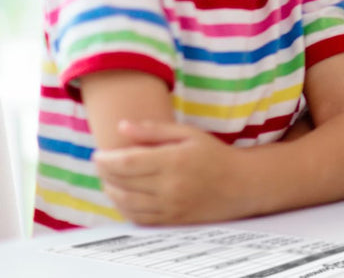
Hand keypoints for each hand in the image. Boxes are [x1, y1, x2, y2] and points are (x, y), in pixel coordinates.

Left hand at [92, 120, 240, 224]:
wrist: (241, 184)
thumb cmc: (214, 154)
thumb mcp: (188, 134)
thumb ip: (154, 130)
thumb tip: (122, 126)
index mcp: (174, 160)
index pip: (127, 163)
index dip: (106, 160)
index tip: (98, 155)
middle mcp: (170, 185)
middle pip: (122, 182)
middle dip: (105, 173)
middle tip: (101, 165)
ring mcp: (170, 205)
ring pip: (125, 202)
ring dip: (110, 191)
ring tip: (108, 180)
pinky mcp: (171, 220)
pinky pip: (137, 218)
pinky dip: (123, 208)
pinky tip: (122, 197)